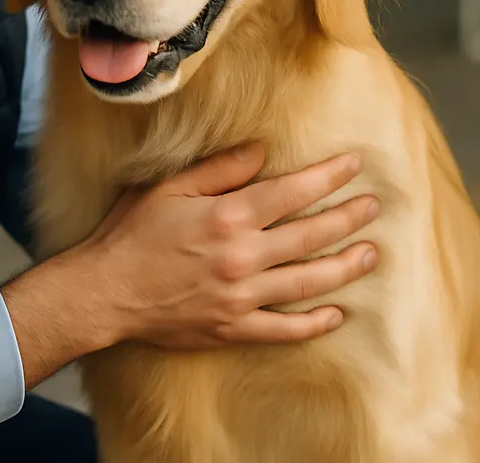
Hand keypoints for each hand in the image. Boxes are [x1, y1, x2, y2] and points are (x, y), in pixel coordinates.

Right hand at [84, 143, 377, 349]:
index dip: (326, 178)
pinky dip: (313, 324)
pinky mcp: (233, 327)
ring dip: (344, 267)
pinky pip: (284, 329)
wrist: (106, 290)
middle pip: (309, 235)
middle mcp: (242, 256)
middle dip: (347, 218)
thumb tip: (261, 150)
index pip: (291, 193)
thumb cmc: (132, 232)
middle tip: (374, 206)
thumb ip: (219, 169)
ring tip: (371, 254)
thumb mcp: (168, 187)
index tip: (353, 166)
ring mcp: (241, 296)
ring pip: (307, 281)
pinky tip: (336, 314)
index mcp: (227, 217)